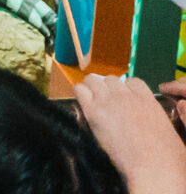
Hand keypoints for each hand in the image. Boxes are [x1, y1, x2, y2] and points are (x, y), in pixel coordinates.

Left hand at [77, 76, 185, 193]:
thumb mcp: (165, 128)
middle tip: (107, 103)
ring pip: (92, 80)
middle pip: (111, 80)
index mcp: (147, 99)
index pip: (132, 81)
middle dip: (108, 89)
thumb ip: (153, 116)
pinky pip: (79, 90)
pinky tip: (83, 105)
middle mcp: (126, 95)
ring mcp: (108, 101)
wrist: (152, 165)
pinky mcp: (93, 111)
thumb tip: (146, 119)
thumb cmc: (165, 155)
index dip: (127, 89)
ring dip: (92, 89)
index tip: (124, 98)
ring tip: (92, 101)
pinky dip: (80, 95)